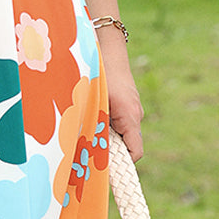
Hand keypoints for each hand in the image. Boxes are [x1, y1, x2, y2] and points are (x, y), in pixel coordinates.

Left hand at [98, 34, 143, 160]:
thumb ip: (96, 128)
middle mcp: (134, 115)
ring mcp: (131, 108)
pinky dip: (104, 124)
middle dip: (108, 151)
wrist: (108, 49)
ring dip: (103, 136)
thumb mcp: (95, 104)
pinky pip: (117, 121)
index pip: (135, 153)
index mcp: (130, 118)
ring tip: (84, 132)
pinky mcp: (125, 102)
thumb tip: (91, 151)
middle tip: (86, 153)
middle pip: (125, 145)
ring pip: (119, 132)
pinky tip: (89, 117)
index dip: (121, 164)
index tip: (103, 169)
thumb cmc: (100, 75)